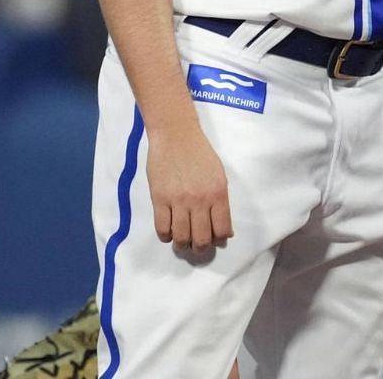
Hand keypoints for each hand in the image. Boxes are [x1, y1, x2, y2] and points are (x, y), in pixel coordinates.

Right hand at [146, 127, 231, 250]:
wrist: (175, 134)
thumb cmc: (199, 153)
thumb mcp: (218, 175)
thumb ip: (221, 202)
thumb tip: (223, 229)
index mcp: (218, 194)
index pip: (221, 230)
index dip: (218, 240)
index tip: (214, 239)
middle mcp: (200, 200)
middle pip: (201, 239)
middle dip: (200, 248)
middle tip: (197, 246)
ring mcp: (178, 200)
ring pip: (181, 237)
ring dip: (183, 245)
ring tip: (182, 242)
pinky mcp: (159, 198)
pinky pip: (162, 228)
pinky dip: (166, 236)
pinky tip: (168, 232)